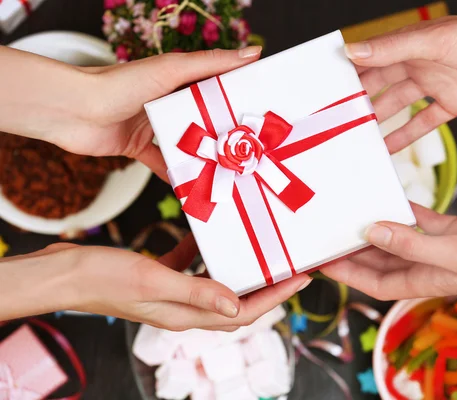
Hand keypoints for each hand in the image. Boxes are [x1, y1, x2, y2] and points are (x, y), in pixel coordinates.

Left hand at [0, 46, 261, 179]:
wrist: (72, 111)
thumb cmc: (119, 84)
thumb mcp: (172, 70)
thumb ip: (211, 63)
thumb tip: (252, 53)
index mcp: (176, 79)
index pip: (214, 86)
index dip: (237, 97)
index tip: (261, 111)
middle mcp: (166, 101)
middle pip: (202, 119)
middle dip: (223, 134)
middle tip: (250, 149)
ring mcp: (152, 125)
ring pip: (185, 144)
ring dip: (202, 157)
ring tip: (227, 171)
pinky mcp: (138, 147)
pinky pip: (163, 164)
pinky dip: (176, 175)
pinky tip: (194, 187)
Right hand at [0, 235, 310, 330]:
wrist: (62, 273)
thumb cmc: (102, 277)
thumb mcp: (154, 280)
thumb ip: (197, 292)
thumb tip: (238, 308)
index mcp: (186, 314)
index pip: (244, 312)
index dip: (277, 297)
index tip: (303, 278)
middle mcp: (182, 307)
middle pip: (237, 300)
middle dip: (267, 285)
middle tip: (290, 263)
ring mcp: (170, 292)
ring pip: (216, 283)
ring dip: (238, 269)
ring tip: (258, 249)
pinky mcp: (158, 277)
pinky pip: (189, 266)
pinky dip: (203, 253)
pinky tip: (206, 234)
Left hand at [322, 205, 456, 300]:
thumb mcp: (455, 251)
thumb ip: (411, 243)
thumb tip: (370, 232)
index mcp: (423, 279)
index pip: (372, 281)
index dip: (344, 272)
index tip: (319, 260)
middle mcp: (427, 265)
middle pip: (379, 259)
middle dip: (352, 248)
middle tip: (327, 228)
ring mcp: (439, 247)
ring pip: (397, 237)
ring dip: (376, 226)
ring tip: (351, 208)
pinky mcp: (453, 229)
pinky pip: (420, 220)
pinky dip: (405, 210)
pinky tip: (390, 195)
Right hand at [345, 2, 456, 152]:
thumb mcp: (436, 42)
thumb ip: (393, 48)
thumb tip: (353, 51)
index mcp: (412, 44)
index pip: (372, 60)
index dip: (349, 75)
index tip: (327, 92)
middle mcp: (420, 63)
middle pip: (381, 85)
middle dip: (360, 102)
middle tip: (338, 122)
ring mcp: (436, 85)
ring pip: (399, 106)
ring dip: (379, 122)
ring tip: (358, 139)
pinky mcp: (453, 104)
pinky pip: (423, 122)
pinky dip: (407, 135)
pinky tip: (391, 148)